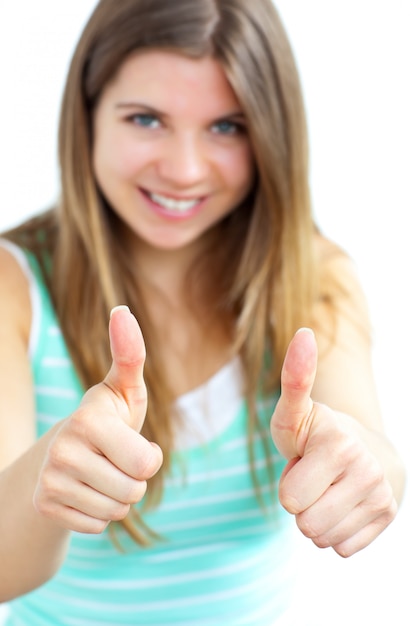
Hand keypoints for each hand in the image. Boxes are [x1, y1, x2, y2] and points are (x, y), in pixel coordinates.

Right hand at [33, 306, 162, 532]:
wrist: (67, 452)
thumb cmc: (108, 418)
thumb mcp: (123, 389)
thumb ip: (129, 354)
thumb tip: (121, 310)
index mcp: (88, 419)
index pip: (147, 464)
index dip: (149, 456)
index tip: (130, 440)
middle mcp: (63, 449)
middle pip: (133, 491)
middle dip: (134, 479)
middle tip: (116, 460)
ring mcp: (50, 479)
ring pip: (116, 512)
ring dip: (118, 497)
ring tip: (101, 474)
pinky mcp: (45, 505)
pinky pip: (97, 526)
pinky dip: (99, 513)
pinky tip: (85, 491)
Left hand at [270, 328, 395, 556]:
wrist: (364, 448)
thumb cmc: (317, 433)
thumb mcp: (296, 411)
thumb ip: (294, 378)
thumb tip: (303, 332)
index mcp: (338, 443)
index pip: (289, 500)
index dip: (289, 484)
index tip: (306, 462)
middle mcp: (366, 469)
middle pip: (304, 524)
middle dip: (301, 502)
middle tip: (315, 476)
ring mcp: (381, 495)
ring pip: (323, 538)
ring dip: (318, 517)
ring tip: (328, 488)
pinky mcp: (388, 516)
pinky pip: (342, 548)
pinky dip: (337, 531)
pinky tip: (344, 504)